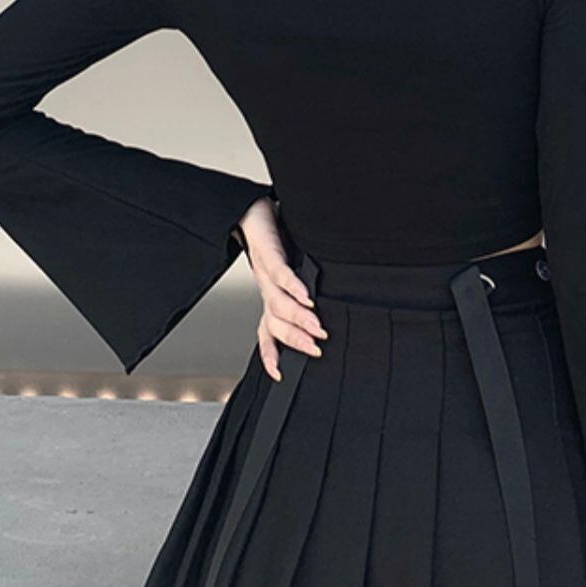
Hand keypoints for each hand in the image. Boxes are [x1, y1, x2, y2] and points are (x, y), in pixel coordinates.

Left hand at [233, 197, 327, 380]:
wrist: (251, 210)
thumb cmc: (276, 242)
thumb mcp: (292, 273)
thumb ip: (308, 295)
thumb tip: (334, 310)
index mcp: (270, 298)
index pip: (267, 333)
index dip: (271, 355)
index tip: (280, 375)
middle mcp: (266, 291)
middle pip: (275, 325)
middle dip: (296, 340)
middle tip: (317, 349)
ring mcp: (264, 274)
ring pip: (279, 304)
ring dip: (299, 318)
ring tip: (317, 327)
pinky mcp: (267, 254)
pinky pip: (280, 274)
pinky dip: (294, 287)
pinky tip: (307, 295)